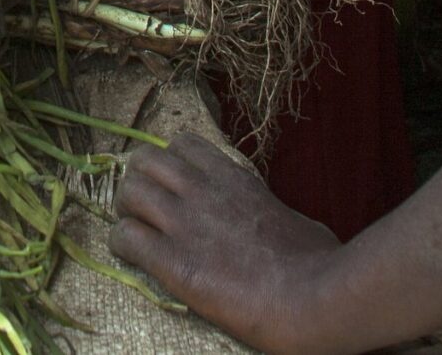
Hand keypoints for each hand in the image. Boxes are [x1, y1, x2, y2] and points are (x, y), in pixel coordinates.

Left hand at [108, 138, 349, 354]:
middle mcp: (202, 192)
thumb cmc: (319, 263)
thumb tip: (281, 224)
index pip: (184, 144)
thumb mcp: (296, 220)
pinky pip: (125, 238)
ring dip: (126, 210)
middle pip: (144, 160)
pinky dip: (122, 245)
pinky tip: (133, 257)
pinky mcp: (172, 261)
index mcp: (234, 179)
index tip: (172, 182)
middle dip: (138, 180)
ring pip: (128, 192)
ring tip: (134, 229)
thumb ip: (272, 212)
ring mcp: (184, 224)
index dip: (170, 162)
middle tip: (144, 207)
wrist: (313, 297)